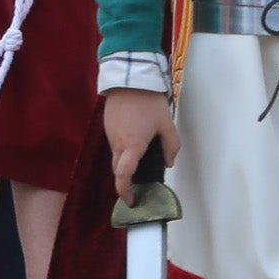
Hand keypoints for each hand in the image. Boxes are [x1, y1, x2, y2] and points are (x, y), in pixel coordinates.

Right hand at [103, 88, 179, 202]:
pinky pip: (114, 142)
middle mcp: (117, 143)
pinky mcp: (108, 125)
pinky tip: (135, 138)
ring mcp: (110, 134)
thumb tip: (168, 162)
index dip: (125, 191)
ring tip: (141, 156)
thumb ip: (171, 146)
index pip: (123, 175)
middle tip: (138, 184)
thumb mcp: (166, 124)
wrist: (130, 78)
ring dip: (125, 161)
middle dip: (126, 180)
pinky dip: (123, 147)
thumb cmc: (149, 101)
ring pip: (116, 155)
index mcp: (132, 146)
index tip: (131, 200)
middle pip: (118, 169)